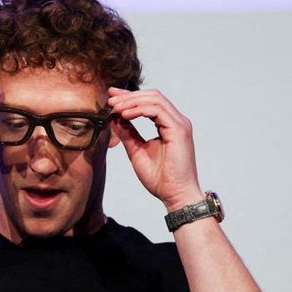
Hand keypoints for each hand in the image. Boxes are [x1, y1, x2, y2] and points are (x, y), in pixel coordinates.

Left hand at [108, 87, 202, 209]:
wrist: (175, 195)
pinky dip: (139, 109)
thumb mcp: (137, 152)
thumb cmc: (161, 179)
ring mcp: (180, 124)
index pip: (150, 102)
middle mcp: (177, 121)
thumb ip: (128, 134)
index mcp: (169, 125)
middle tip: (111, 99)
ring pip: (155, 99)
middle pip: (153, 96)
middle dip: (130, 96)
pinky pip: (157, 110)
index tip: (112, 97)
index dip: (130, 97)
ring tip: (116, 108)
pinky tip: (125, 115)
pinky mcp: (179, 130)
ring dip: (132, 101)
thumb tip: (115, 119)